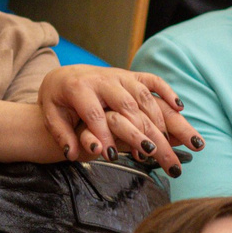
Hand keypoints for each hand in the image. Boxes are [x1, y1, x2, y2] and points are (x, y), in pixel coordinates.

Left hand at [37, 64, 201, 169]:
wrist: (66, 75)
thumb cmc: (59, 101)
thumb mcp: (52, 116)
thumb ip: (62, 135)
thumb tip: (72, 154)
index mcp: (79, 88)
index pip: (95, 114)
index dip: (104, 135)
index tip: (112, 157)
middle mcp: (103, 79)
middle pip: (126, 106)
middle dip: (141, 131)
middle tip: (154, 155)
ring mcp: (120, 76)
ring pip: (143, 96)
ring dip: (158, 119)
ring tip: (169, 143)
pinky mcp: (131, 75)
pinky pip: (152, 80)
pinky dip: (167, 91)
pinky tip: (180, 108)